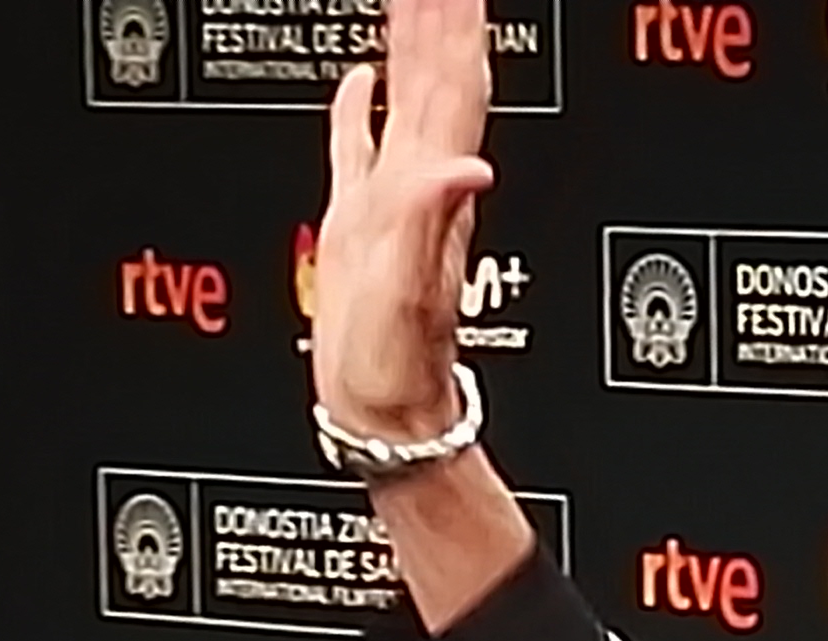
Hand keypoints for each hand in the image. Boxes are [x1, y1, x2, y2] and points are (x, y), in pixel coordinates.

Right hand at [313, 0, 494, 441]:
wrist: (385, 414)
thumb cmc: (397, 365)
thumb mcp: (411, 293)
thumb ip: (432, 223)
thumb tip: (467, 168)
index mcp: (428, 189)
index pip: (451, 84)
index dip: (453, 27)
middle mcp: (420, 184)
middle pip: (439, 76)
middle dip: (440, 17)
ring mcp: (391, 201)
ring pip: (408, 98)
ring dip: (412, 43)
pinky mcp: (361, 225)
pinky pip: (362, 146)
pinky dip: (362, 106)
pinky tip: (360, 78)